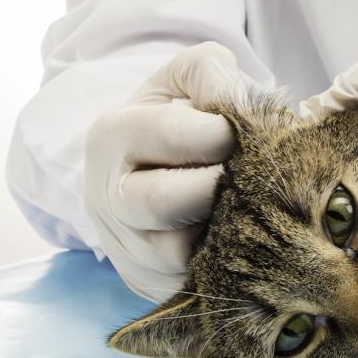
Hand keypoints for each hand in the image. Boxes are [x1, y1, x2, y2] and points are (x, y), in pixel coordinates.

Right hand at [85, 42, 245, 301]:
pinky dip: (224, 266)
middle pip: (164, 202)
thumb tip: (232, 100)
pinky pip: (192, 284)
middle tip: (248, 177)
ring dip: (224, 233)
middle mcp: (109, 198)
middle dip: (219, 188)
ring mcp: (127, 249)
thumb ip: (210, 71)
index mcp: (112, 137)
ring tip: (247, 210)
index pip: (172, 133)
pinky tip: (241, 242)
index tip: (243, 134)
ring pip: (178, 255)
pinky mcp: (151, 286)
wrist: (152, 174)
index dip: (223, 132)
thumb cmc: (179, 120)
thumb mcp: (186, 80)